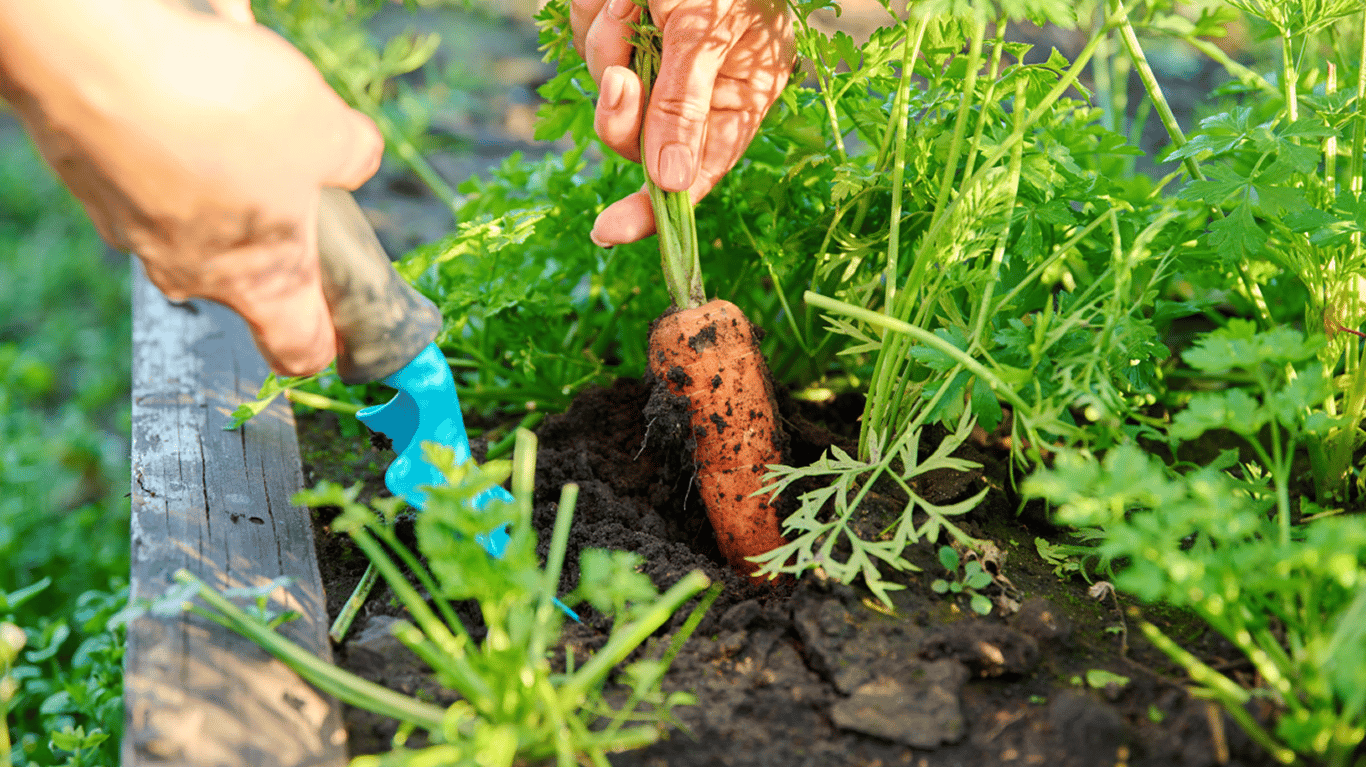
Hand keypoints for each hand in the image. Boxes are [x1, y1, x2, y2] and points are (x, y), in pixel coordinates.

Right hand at [0, 0, 381, 375]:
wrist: (101, 60)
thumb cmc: (224, 113)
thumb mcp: (326, 131)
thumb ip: (351, 156)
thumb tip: (355, 159)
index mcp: (263, 282)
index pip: (298, 349)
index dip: (324, 344)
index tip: (336, 329)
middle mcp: (193, 272)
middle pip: (247, 273)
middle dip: (274, 227)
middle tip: (292, 174)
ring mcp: (134, 230)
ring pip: (194, 216)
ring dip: (221, 175)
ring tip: (231, 116)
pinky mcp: (92, 183)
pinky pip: (149, 172)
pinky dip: (169, 142)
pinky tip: (181, 95)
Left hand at [571, 0, 793, 245]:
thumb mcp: (704, 34)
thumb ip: (684, 104)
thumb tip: (672, 182)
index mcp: (737, 95)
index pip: (696, 172)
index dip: (653, 210)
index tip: (608, 232)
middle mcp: (698, 85)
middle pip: (637, 137)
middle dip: (619, 111)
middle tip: (619, 77)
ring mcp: (658, 57)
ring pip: (605, 85)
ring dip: (607, 43)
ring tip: (628, 0)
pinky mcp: (626, 28)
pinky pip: (589, 41)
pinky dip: (591, 15)